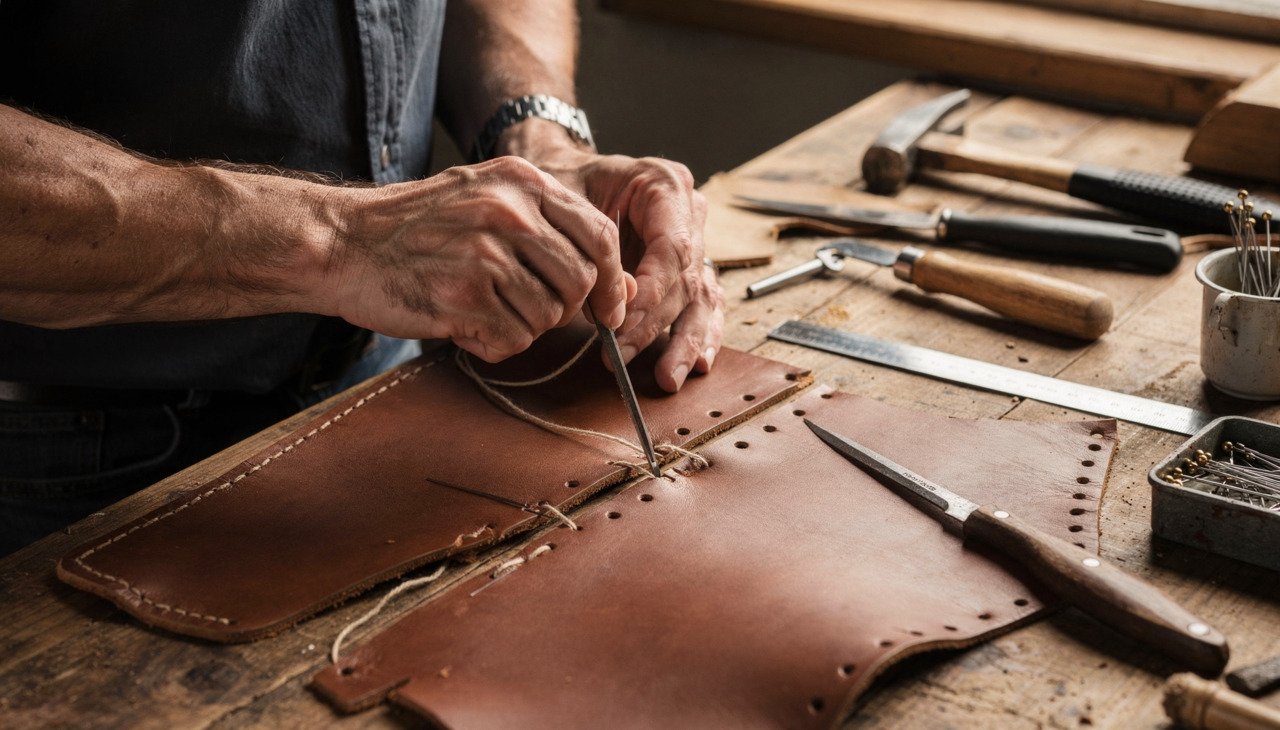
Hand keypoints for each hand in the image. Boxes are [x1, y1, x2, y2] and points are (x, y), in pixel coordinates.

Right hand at [325, 156, 632, 362]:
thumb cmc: (417, 230)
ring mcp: (487, 253)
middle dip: (564, 310)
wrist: (342, 243)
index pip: (600, 235)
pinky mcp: (464, 296)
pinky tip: (462, 324)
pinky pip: (511, 340)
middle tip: (525, 311)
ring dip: (520, 327)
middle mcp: (510, 212)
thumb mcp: (488, 206)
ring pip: (547, 316)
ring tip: (480, 309)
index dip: (611, 281)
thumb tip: (624, 286)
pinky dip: (491, 344)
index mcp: (521, 182)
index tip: (607, 309)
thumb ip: (555, 235)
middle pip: (580, 282)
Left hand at [505, 121, 726, 391]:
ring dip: (684, 341)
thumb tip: (618, 304)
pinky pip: (704, 304)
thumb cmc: (564, 183)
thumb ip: (595, 250)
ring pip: (701, 297)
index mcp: (665, 183)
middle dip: (655, 324)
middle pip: (685, 278)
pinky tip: (698, 362)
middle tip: (624, 355)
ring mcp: (695, 240)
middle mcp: (689, 211)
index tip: (620, 322)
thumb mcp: (568, 201)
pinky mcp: (691, 268)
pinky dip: (700, 335)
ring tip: (667, 376)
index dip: (651, 291)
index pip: (672, 247)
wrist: (567, 176)